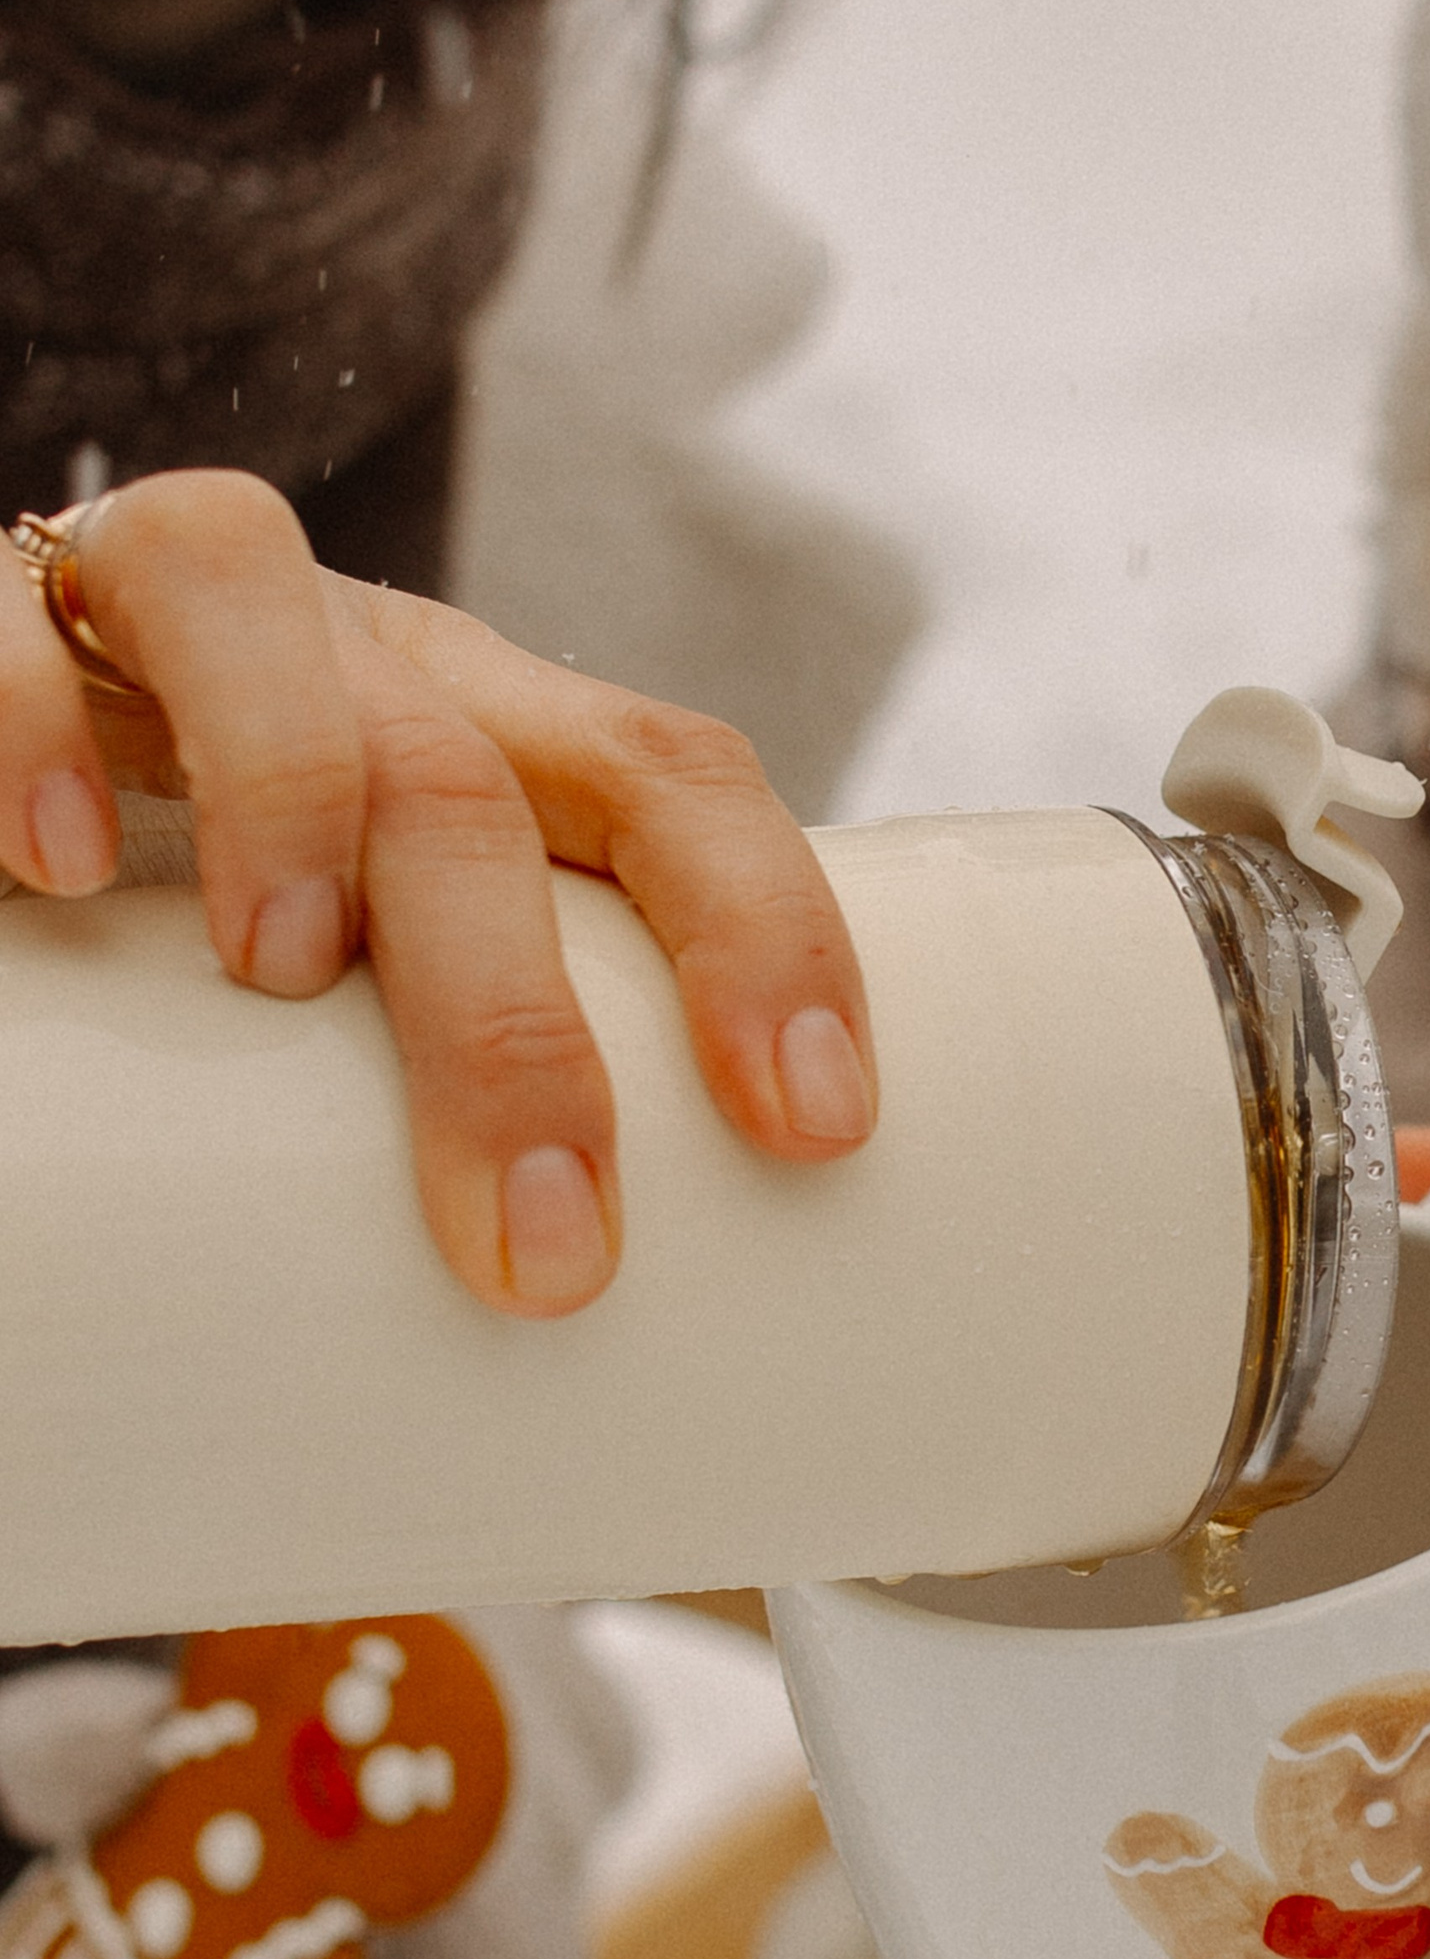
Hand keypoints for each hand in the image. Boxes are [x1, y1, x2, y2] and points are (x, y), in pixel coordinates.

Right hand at [0, 472, 876, 1316]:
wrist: (35, 735)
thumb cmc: (234, 887)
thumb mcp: (389, 954)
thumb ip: (471, 1076)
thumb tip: (559, 1360)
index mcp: (487, 728)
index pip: (674, 782)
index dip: (766, 933)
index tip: (818, 1131)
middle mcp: (354, 655)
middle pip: (467, 780)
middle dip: (517, 1022)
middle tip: (547, 1242)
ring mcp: (169, 614)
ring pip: (256, 598)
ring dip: (293, 786)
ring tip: (283, 973)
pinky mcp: (4, 609)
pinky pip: (7, 626)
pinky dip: (32, 730)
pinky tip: (57, 866)